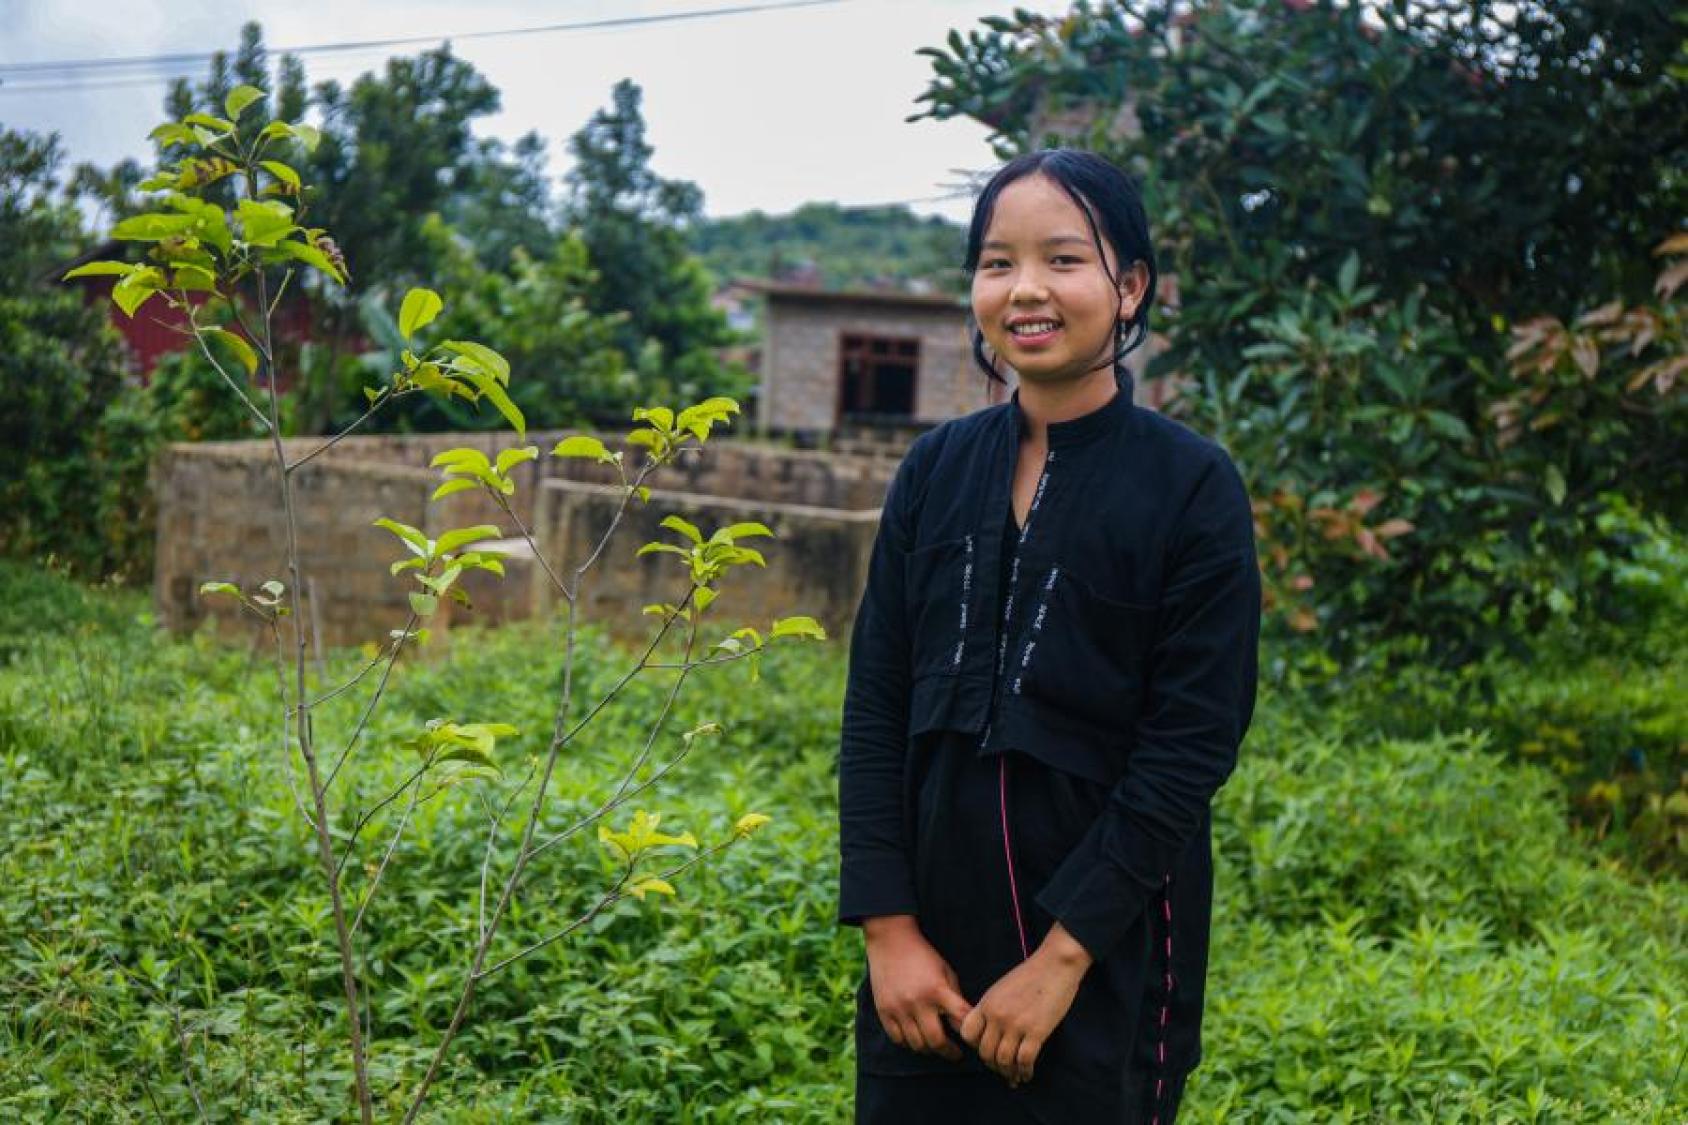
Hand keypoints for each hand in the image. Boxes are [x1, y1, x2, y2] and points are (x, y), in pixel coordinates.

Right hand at [863, 915, 973, 1061]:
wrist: (891, 941)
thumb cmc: (923, 955)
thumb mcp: (946, 971)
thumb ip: (955, 998)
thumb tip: (965, 1024)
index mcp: (938, 990)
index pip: (960, 1021)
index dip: (969, 1035)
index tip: (972, 1041)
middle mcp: (918, 1002)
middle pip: (936, 1041)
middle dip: (949, 1052)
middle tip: (955, 1054)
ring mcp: (899, 1008)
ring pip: (916, 1044)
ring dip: (929, 1049)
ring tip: (935, 1046)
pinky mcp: (884, 1011)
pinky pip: (898, 1039)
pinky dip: (909, 1043)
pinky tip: (916, 1038)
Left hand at [959, 924, 1091, 1085]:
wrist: (1055, 964)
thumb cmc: (1030, 975)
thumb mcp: (1001, 988)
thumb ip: (991, 1008)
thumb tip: (989, 1031)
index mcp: (986, 1003)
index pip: (967, 1034)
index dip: (975, 1046)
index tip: (986, 1049)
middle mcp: (997, 1016)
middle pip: (985, 1052)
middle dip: (993, 1064)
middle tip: (1002, 1068)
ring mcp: (1016, 1024)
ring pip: (1004, 1060)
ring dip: (1008, 1072)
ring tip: (1014, 1075)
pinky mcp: (1036, 1031)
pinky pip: (1025, 1060)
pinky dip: (1025, 1071)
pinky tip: (1027, 1073)